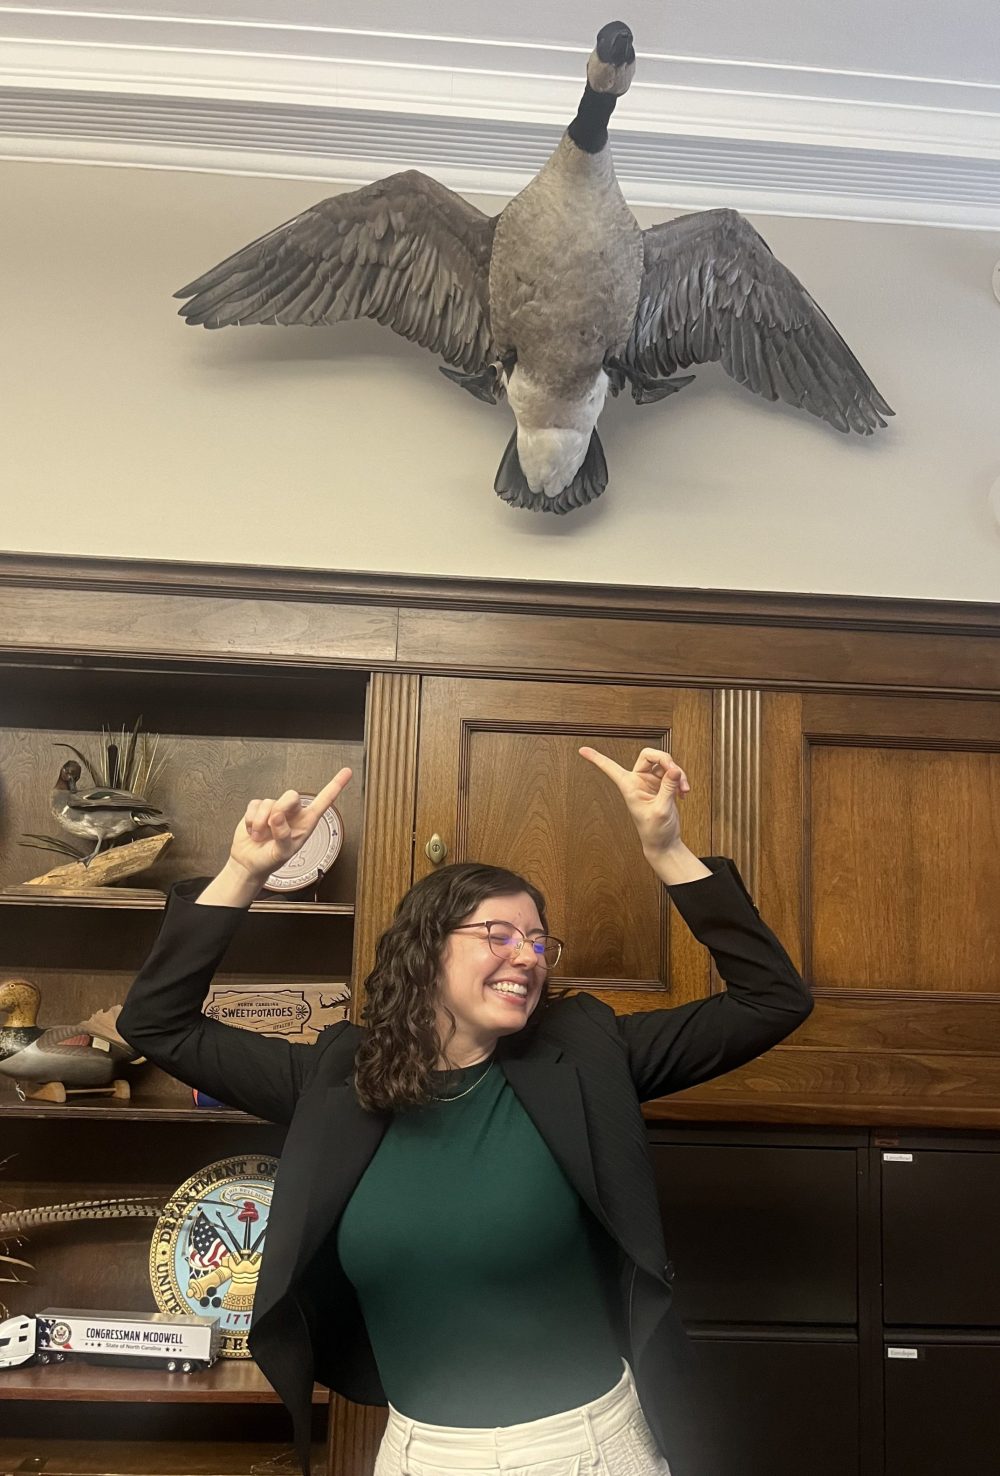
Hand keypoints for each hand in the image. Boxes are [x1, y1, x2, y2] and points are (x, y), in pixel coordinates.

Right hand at [227, 768, 352, 881]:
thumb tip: (278, 817)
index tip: (347, 772)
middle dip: (280, 808)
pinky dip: (251, 820)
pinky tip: (253, 830)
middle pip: (291, 795)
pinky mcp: (258, 809)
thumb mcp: (282, 853)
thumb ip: (283, 836)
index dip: (335, 786)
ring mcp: (275, 810)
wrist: (249, 863)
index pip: (324, 801)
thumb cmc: (270, 860)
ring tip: (261, 836)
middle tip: (272, 824)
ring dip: (261, 821)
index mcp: (306, 823)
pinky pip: (255, 804)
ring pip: (269, 801)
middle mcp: (293, 814)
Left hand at [579, 746, 690, 857]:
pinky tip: (683, 792)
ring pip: (665, 763)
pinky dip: (680, 779)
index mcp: (629, 786)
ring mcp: (651, 782)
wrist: (664, 842)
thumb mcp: (661, 810)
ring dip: (677, 773)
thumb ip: (667, 788)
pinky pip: (672, 773)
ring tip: (683, 789)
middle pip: (649, 755)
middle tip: (675, 771)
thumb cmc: (655, 831)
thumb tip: (674, 768)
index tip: (582, 750)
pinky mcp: (663, 785)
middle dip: (666, 760)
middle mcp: (638, 781)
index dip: (596, 758)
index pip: (610, 768)